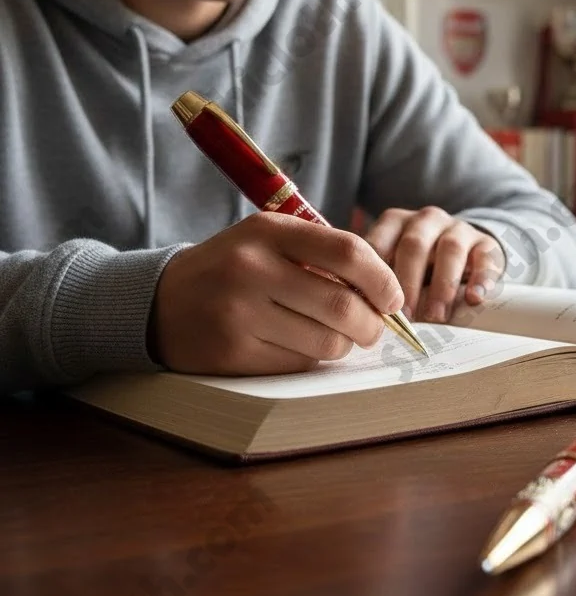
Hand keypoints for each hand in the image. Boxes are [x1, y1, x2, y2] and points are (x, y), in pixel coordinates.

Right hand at [149, 213, 404, 374]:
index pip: (348, 252)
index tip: (394, 299)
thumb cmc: (234, 269)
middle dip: (371, 324)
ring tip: (336, 337)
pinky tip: (296, 346)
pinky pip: (297, 364)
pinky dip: (310, 360)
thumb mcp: (269, 241)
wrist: (161, 302)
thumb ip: (323, 255)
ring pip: (325, 342)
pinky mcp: (233, 354)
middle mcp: (252, 268)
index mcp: (269, 231)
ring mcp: (239, 313)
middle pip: (342, 305)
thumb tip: (387, 295)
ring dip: (343, 345)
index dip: (383, 279)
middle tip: (373, 329)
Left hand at [363, 206, 505, 322]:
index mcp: (396, 223)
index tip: (374, 304)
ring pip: (450, 249)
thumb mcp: (398, 268)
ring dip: (442, 286)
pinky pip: (484, 258)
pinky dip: (479, 280)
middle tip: (406, 316)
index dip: (376, 275)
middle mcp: (426, 220)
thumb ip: (383, 284)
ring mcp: (458, 228)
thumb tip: (369, 317)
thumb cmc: (422, 267)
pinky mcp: (486, 242)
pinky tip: (473, 299)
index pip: (380, 242)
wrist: (465, 252)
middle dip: (409, 282)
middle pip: (415, 245)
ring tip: (437, 315)